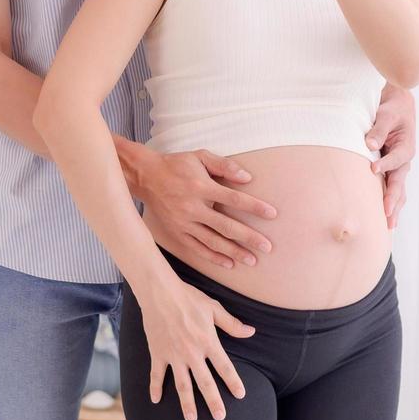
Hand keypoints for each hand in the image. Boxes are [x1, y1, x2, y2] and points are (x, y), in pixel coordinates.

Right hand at [127, 143, 277, 267]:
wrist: (145, 177)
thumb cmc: (176, 164)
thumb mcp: (199, 156)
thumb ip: (224, 165)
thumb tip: (247, 177)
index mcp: (200, 186)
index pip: (233, 198)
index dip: (254, 207)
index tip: (272, 214)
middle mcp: (192, 207)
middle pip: (225, 226)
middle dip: (249, 237)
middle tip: (268, 247)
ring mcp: (184, 222)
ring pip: (213, 241)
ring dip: (234, 252)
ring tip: (252, 260)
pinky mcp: (177, 232)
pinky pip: (197, 248)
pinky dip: (213, 257)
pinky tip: (228, 263)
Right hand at [137, 272, 255, 419]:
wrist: (160, 292)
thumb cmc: (188, 298)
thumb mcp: (213, 308)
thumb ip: (232, 324)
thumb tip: (251, 332)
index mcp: (208, 342)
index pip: (225, 367)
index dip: (233, 382)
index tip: (240, 395)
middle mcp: (192, 353)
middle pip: (205, 382)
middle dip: (213, 401)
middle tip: (220, 417)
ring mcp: (174, 355)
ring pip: (183, 385)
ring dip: (187, 403)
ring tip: (191, 419)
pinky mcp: (158, 353)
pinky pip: (157, 374)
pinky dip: (155, 388)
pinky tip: (156, 400)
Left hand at [366, 83, 416, 228]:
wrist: (398, 106)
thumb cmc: (392, 109)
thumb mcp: (386, 114)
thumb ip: (378, 129)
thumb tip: (368, 143)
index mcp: (405, 147)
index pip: (396, 159)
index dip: (385, 164)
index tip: (373, 169)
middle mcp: (404, 161)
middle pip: (399, 182)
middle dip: (393, 199)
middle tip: (386, 215)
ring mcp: (398, 167)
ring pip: (397, 190)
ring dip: (394, 207)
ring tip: (389, 225)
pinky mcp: (391, 170)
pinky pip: (392, 188)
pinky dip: (390, 202)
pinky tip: (386, 218)